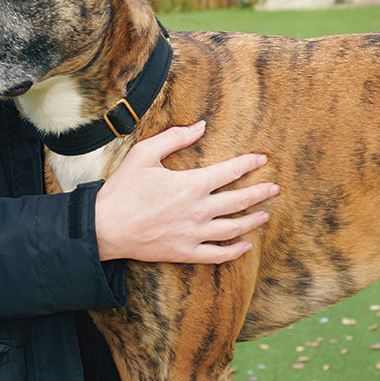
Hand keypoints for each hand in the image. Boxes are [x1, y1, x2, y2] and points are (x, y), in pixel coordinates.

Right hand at [95, 121, 277, 263]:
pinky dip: (234, 251)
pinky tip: (244, 246)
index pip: (230, 171)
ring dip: (252, 221)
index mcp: (191, 184)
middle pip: (239, 201)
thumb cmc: (122, 189)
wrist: (105, 227)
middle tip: (274, 188)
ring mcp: (194, 234)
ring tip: (265, 215)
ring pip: (233, 228)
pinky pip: (217, 254)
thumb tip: (201, 126)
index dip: (249, 163)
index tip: (262, 159)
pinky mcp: (185, 253)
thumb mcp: (144, 154)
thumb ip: (175, 138)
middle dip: (260, 193)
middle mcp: (199, 210)